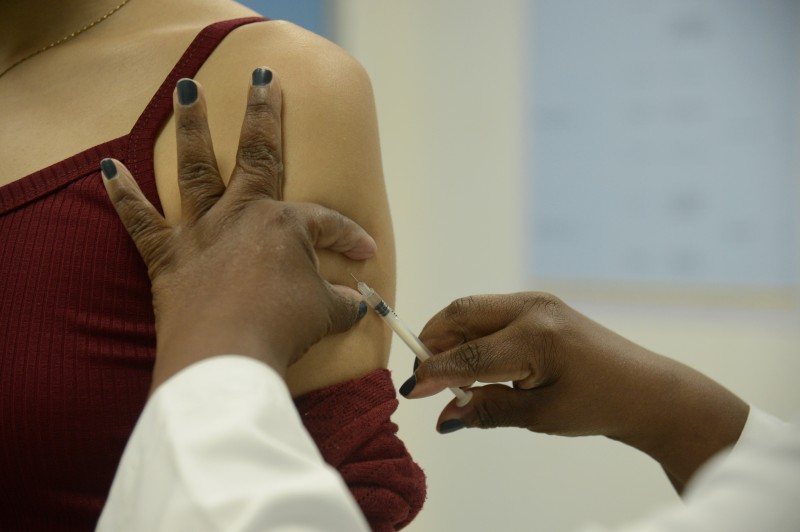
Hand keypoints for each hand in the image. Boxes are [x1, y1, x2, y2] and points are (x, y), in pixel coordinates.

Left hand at [100, 69, 375, 391]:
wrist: (225, 357)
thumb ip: (344, 304)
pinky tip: (109, 166)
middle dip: (264, 114)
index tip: (365, 253)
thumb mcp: (325, 315)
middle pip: (258, 155)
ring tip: (188, 88)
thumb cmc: (281, 329)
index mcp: (285, 225)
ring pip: (197, 168)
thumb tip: (361, 304)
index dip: (349, 237)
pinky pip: (140, 220)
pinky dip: (123, 194)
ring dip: (193, 126)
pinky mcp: (167, 256)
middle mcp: (242, 215)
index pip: (325, 223)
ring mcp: (201, 232)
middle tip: (265, 80)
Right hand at [406, 292, 747, 489]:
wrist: (645, 389)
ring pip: (472, 310)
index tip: (411, 392)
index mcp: (536, 338)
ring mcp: (537, 303)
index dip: (434, 373)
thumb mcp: (540, 416)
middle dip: (434, 342)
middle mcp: (533, 309)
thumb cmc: (598, 405)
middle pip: (461, 314)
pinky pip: (490, 313)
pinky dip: (471, 334)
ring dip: (451, 337)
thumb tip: (444, 420)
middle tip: (424, 379)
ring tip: (446, 374)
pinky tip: (471, 362)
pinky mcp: (540, 306)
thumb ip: (488, 410)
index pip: (468, 353)